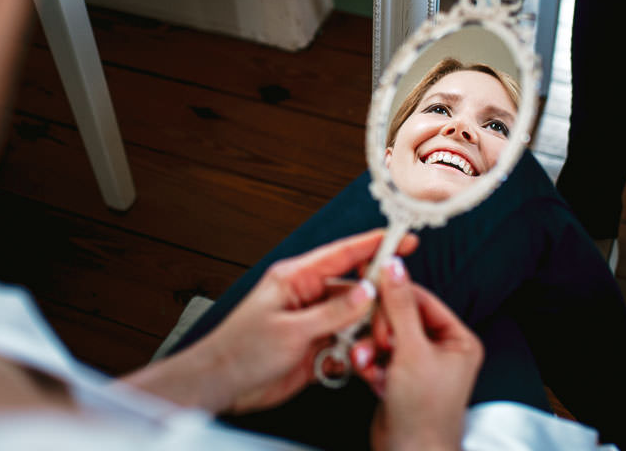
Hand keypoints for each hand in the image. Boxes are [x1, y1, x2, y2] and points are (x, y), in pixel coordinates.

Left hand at [193, 229, 418, 413]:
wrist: (222, 385)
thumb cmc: (241, 351)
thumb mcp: (291, 331)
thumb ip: (333, 313)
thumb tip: (367, 293)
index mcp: (295, 278)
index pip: (342, 254)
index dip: (374, 245)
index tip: (402, 240)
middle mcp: (306, 296)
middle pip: (355, 290)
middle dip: (376, 305)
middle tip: (390, 321)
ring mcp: (311, 322)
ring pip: (354, 320)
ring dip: (363, 335)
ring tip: (363, 350)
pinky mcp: (314, 346)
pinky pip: (345, 344)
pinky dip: (352, 354)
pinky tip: (347, 364)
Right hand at [352, 258, 482, 450]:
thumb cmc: (424, 414)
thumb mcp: (412, 351)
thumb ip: (400, 307)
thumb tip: (395, 269)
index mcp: (457, 340)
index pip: (422, 300)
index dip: (395, 293)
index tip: (372, 280)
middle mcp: (440, 350)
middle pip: (399, 317)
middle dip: (381, 330)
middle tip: (378, 342)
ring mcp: (418, 365)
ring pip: (385, 337)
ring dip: (371, 348)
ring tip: (367, 361)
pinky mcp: (398, 378)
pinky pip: (377, 356)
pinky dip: (369, 363)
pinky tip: (369, 375)